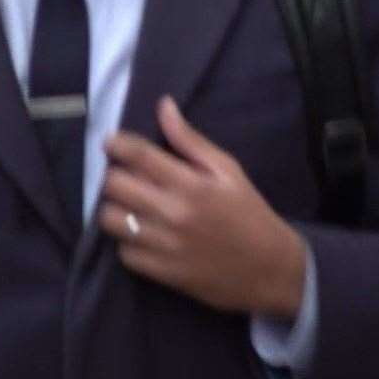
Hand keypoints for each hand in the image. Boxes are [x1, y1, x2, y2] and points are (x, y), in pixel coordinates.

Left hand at [97, 97, 307, 317]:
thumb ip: (191, 141)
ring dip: (116, 208)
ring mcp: (163, 244)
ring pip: (110, 219)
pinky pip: (122, 251)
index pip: (138, 155)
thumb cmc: (248, 212)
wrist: (268, 268)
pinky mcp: (159, 271)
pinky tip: (144, 233)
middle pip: (115, 185)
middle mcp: (172, 212)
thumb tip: (164, 106)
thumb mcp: (228, 170)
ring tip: (132, 206)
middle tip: (128, 176)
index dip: (117, 144)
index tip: (112, 142)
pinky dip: (128, 240)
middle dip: (116, 175)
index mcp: (192, 184)